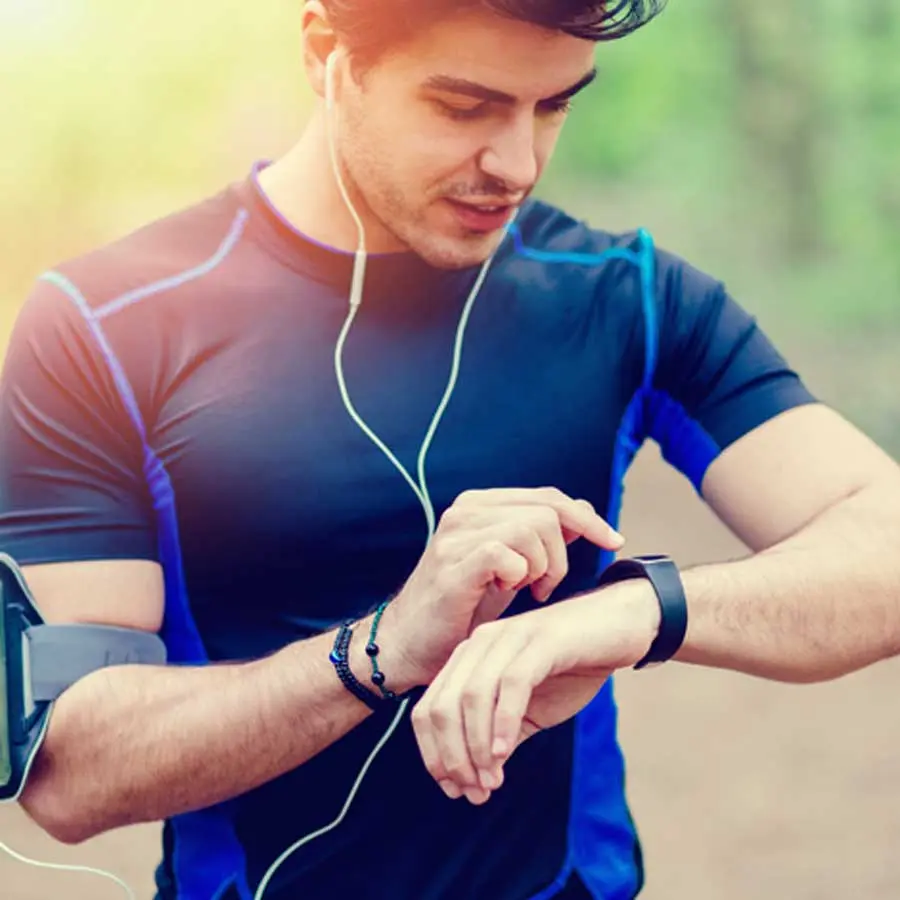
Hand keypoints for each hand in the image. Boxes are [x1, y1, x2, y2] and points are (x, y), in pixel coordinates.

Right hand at [377, 488, 624, 692]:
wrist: (407, 645)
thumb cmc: (462, 609)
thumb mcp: (509, 567)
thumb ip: (540, 538)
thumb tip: (584, 515)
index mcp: (480, 504)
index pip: (549, 496)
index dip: (588, 518)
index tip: (614, 543)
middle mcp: (465, 511)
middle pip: (548, 511)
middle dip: (562, 555)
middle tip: (545, 588)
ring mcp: (456, 535)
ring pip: (532, 529)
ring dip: (543, 568)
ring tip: (526, 592)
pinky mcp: (452, 565)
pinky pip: (506, 554)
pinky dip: (519, 575)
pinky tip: (508, 593)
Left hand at [411, 581, 659, 803]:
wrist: (620, 628)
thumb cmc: (573, 667)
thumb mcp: (529, 711)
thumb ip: (499, 738)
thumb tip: (474, 782)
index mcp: (470, 657)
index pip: (428, 709)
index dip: (434, 754)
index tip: (454, 789)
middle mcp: (481, 643)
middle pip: (442, 706)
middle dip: (453, 757)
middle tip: (475, 791)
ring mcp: (509, 638)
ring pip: (471, 697)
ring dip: (477, 747)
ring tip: (491, 781)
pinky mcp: (540, 641)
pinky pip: (511, 684)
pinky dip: (503, 723)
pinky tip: (505, 754)